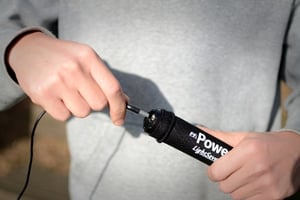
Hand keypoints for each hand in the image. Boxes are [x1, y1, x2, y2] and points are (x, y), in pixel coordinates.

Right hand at [7, 32, 126, 123]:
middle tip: (81, 91)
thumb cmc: (64, 58)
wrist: (29, 50)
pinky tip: (56, 96)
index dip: (119, 107)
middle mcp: (74, 68)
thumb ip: (104, 79)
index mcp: (89, 57)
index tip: (119, 119)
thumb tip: (123, 102)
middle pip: (98, 104)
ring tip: (66, 92)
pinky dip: (62, 111)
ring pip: (82, 112)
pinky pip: (64, 116)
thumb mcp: (86, 59)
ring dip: (77, 107)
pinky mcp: (42, 94)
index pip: (112, 88)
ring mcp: (57, 81)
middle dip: (93, 102)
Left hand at [203, 127, 299, 199]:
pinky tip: (254, 183)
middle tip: (234, 171)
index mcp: (248, 151)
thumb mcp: (244, 137)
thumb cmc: (268, 144)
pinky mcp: (273, 196)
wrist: (298, 152)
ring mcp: (266, 184)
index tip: (217, 169)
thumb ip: (220, 137)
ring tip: (246, 176)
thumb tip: (199, 130)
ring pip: (235, 195)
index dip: (213, 171)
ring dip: (237, 187)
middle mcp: (257, 168)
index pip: (216, 172)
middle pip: (224, 186)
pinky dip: (248, 194)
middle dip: (225, 179)